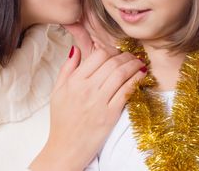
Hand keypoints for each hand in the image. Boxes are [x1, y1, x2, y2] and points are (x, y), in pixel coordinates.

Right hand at [29, 45, 145, 170]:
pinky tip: (140, 76)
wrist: (65, 148)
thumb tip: (75, 49)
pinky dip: (136, 81)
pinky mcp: (110, 115)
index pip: (98, 55)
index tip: (116, 53)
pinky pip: (126, 92)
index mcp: (74, 81)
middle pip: (112, 63)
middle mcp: (87, 89)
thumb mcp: (57, 91)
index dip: (110, 50)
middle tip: (132, 56)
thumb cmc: (61, 120)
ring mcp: (99, 102)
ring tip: (139, 63)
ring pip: (121, 75)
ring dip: (134, 65)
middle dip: (126, 56)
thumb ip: (67, 68)